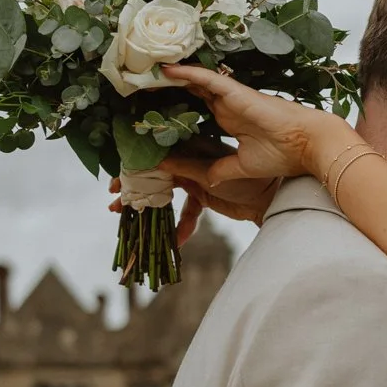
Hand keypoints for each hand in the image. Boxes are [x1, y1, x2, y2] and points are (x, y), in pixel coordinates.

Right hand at [107, 160, 279, 244]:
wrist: (273, 198)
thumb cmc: (249, 177)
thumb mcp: (213, 173)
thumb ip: (185, 168)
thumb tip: (157, 161)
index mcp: (194, 146)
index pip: (158, 151)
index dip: (137, 163)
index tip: (120, 175)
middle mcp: (191, 160)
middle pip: (155, 171)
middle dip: (134, 185)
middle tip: (113, 199)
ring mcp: (195, 178)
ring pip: (165, 191)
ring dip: (148, 205)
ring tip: (126, 216)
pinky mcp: (203, 197)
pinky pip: (186, 211)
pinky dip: (182, 225)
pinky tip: (177, 240)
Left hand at [160, 62, 352, 197]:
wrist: (307, 147)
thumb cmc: (283, 156)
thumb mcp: (241, 168)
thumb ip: (220, 170)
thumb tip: (204, 180)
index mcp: (229, 121)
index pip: (196, 111)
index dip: (175, 110)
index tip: (151, 114)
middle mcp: (227, 106)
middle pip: (190, 93)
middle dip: (167, 89)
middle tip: (140, 84)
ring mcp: (230, 98)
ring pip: (194, 82)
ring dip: (171, 77)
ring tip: (146, 70)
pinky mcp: (235, 93)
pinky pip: (206, 79)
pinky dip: (187, 73)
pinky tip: (167, 69)